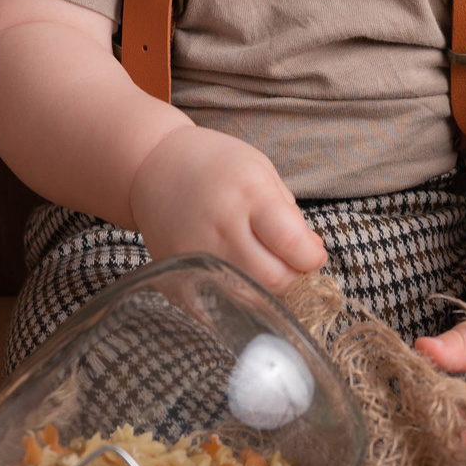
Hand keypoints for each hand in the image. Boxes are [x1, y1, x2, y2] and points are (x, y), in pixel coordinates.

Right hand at [128, 124, 326, 291]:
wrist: (153, 167)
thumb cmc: (214, 164)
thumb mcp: (262, 172)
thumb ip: (290, 215)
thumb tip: (310, 253)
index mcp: (248, 194)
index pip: (292, 244)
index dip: (311, 256)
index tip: (313, 252)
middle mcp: (221, 227)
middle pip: (273, 278)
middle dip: (293, 275)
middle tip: (290, 261)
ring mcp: (196, 255)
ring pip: (250, 296)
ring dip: (267, 287)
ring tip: (263, 262)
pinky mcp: (179, 275)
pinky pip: (220, 301)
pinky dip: (237, 293)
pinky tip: (238, 271)